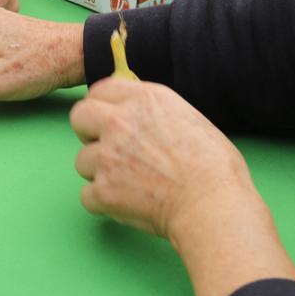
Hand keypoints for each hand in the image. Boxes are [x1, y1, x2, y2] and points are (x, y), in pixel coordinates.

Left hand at [72, 78, 294, 295]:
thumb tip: (138, 114)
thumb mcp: (188, 117)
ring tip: (129, 183)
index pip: (100, 90)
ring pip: (82, 161)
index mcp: (144, 99)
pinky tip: (127, 204)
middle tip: (107, 149)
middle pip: (79, 117)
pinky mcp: (103, 189)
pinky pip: (87, 195)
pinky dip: (103, 203)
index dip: (102, 106)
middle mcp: (120, 122)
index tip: (107, 119)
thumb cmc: (215, 168)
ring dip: (99, 173)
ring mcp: (108, 156)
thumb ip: (154, 111)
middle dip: (88, 132)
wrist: (214, 205)